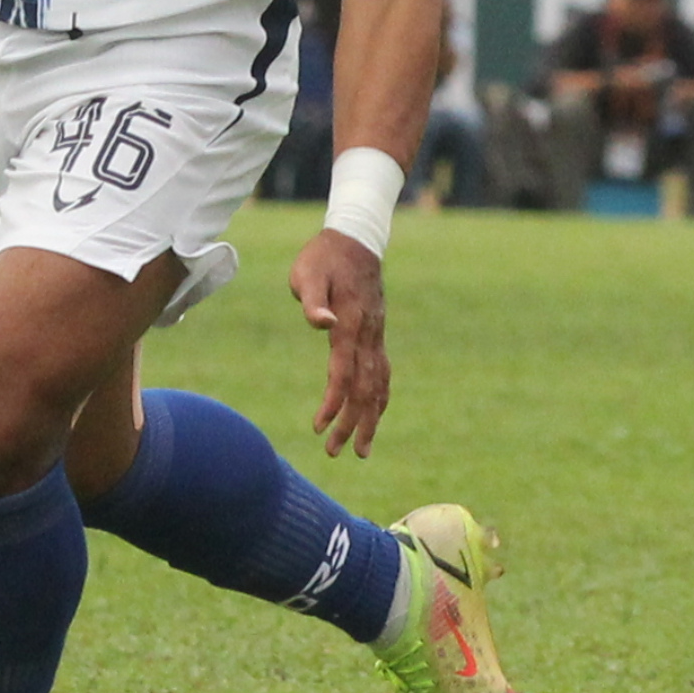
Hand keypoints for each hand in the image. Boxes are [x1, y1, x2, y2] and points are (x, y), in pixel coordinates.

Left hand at [290, 229, 389, 458]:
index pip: (343, 374)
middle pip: (364, 390)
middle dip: (352, 425)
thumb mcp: (309, 274)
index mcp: (351, 325)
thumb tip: (322, 325)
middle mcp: (369, 335)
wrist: (357, 239)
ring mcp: (377, 336)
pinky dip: (380, 399)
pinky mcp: (377, 334)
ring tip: (362, 450)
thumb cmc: (324, 257)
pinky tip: (373, 415)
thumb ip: (314, 302)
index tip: (319, 428)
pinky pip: (384, 374)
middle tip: (334, 453)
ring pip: (379, 386)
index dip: (333, 404)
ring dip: (371, 420)